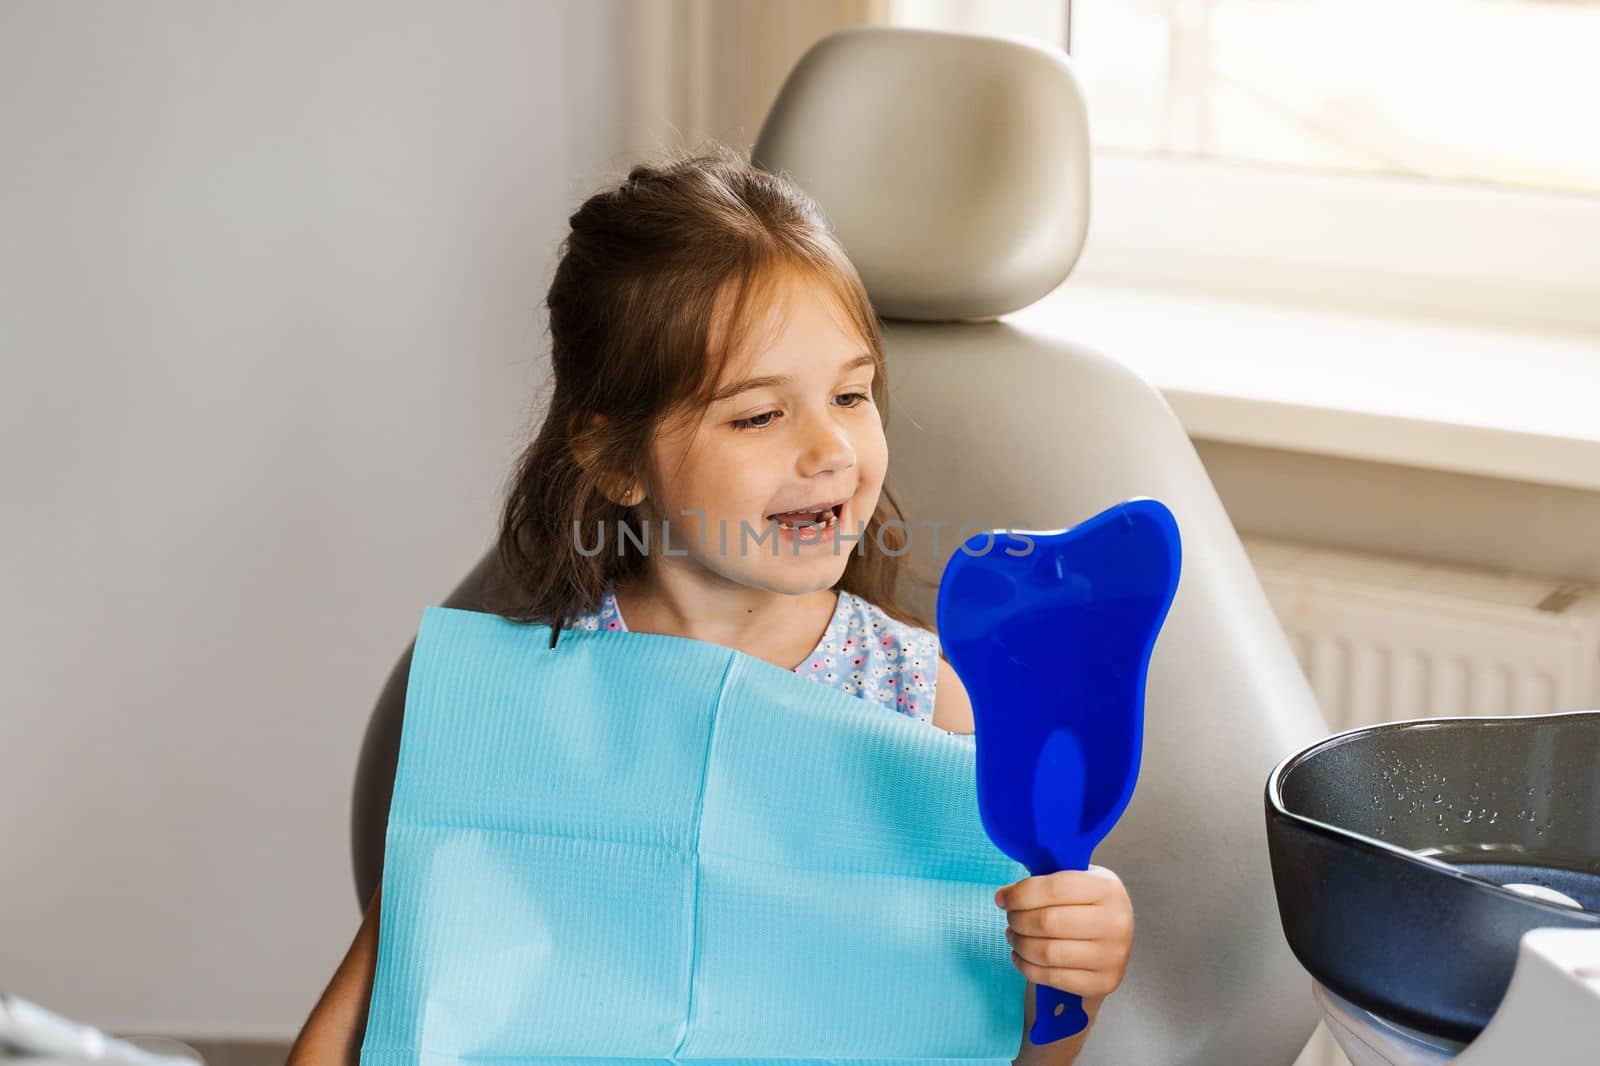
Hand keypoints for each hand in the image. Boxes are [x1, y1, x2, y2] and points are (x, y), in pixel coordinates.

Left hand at [995, 865, 1132, 999]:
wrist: (1117, 938)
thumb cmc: (1088, 904)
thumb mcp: (1080, 880)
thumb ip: (1048, 878)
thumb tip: (1007, 892)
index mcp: (1107, 888)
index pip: (1053, 889)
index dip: (1019, 894)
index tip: (1002, 897)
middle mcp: (1115, 922)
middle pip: (1046, 923)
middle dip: (1017, 920)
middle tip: (1009, 917)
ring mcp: (1112, 956)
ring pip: (1046, 953)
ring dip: (1020, 944)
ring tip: (1013, 935)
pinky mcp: (1103, 983)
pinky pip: (1052, 977)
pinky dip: (1027, 967)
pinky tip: (1021, 956)